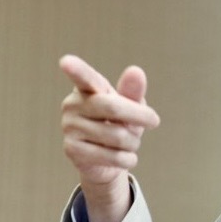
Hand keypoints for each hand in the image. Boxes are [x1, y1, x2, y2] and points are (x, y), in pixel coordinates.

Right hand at [59, 55, 160, 221]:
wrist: (107, 159)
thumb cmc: (120, 125)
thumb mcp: (131, 107)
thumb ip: (133, 91)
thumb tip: (136, 71)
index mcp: (88, 88)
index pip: (83, 77)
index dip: (76, 69)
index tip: (66, 62)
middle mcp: (73, 104)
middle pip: (113, 108)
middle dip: (140, 116)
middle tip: (154, 121)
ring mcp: (69, 127)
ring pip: (116, 136)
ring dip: (133, 142)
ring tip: (130, 143)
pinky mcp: (71, 149)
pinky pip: (111, 156)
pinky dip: (128, 159)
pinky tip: (125, 157)